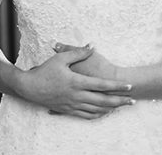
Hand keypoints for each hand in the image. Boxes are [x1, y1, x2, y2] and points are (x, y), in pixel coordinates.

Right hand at [12, 45, 133, 119]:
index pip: (102, 85)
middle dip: (120, 101)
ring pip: (97, 109)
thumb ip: (77, 52)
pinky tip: (104, 113)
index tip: (129, 86)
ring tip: (121, 107)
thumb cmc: (44, 71)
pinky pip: (86, 115)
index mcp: (76, 82)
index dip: (117, 86)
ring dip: (111, 109)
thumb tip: (91, 46)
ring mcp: (73, 104)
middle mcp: (77, 95)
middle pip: (104, 100)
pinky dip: (98, 115)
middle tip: (132, 100)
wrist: (29, 87)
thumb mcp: (60, 59)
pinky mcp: (68, 110)